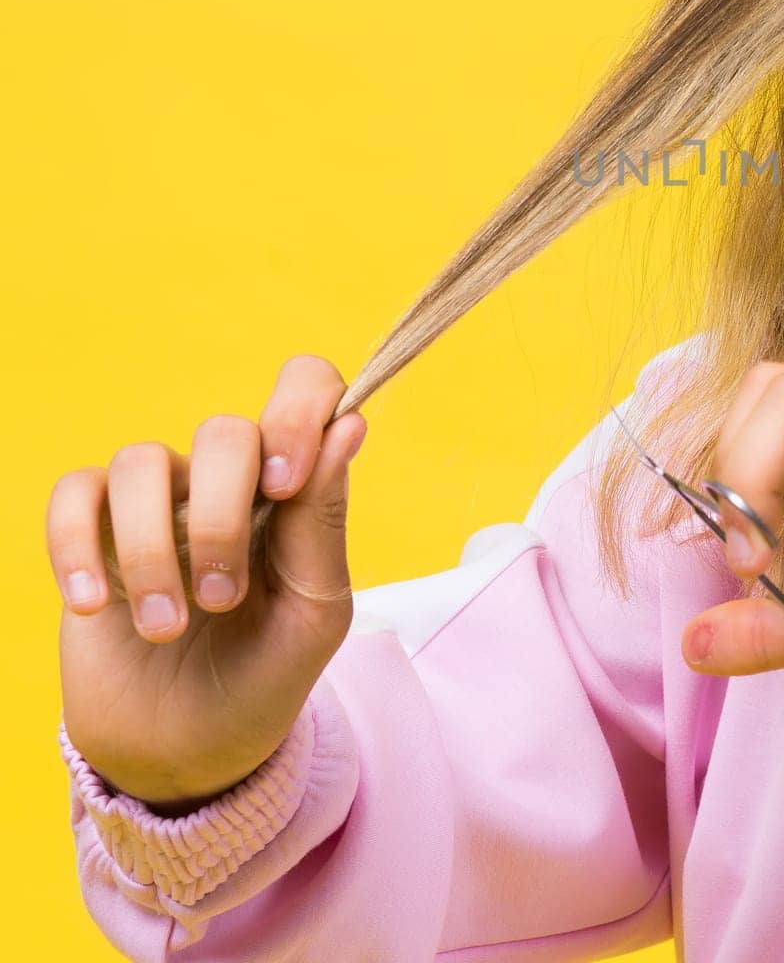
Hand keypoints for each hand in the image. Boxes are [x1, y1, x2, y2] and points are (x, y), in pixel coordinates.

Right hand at [49, 356, 365, 808]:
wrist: (189, 753)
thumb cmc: (266, 673)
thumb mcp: (314, 612)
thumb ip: (323, 521)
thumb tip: (350, 424)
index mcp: (295, 486)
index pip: (306, 388)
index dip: (299, 410)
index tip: (287, 483)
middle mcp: (228, 480)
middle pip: (224, 432)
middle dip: (224, 518)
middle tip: (225, 599)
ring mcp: (159, 503)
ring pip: (143, 461)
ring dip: (153, 552)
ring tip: (167, 627)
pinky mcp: (93, 535)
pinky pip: (75, 492)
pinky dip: (75, 544)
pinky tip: (94, 605)